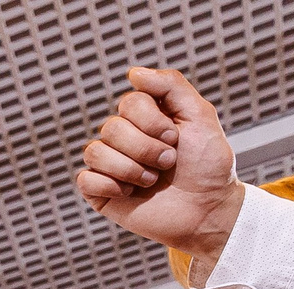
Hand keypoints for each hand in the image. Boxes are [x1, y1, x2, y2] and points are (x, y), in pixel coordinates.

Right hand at [74, 67, 244, 257]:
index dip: (153, 122)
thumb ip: (171, 85)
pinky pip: (85, 179)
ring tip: (151, 181)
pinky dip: (111, 186)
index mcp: (145, 117)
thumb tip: (132, 73)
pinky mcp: (100, 192)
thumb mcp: (200, 115)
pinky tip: (130, 194)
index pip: (129, 102)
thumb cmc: (207, 166)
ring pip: (95, 151)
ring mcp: (110, 165)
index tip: (176, 138)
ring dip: (130, 168)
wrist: (207, 211)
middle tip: (168, 163)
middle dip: (145, 149)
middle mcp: (124, 137)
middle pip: (112, 127)